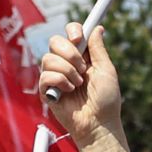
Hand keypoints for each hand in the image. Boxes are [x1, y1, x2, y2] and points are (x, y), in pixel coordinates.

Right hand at [37, 24, 132, 151]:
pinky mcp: (47, 90)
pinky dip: (60, 82)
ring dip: (67, 71)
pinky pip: (45, 75)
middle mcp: (66, 63)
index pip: (70, 33)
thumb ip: (99, 49)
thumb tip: (98, 28)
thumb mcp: (106, 71)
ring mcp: (55, 76)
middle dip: (69, 52)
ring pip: (48, 58)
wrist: (99, 124)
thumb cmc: (106, 101)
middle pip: (54, 41)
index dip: (72, 30)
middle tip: (82, 68)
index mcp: (82, 56)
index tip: (79, 38)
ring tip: (78, 85)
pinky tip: (68, 92)